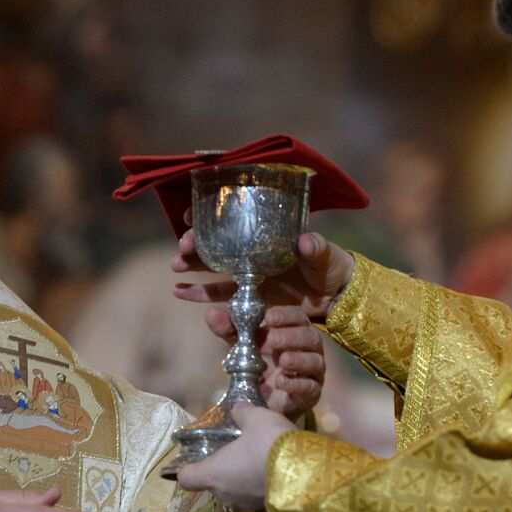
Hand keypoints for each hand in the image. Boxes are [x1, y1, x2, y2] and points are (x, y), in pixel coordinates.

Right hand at [172, 226, 354, 321]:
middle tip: (183, 245)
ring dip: (191, 264)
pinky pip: (219, 295)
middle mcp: (253, 251)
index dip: (209, 215)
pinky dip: (198, 294)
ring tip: (176, 265)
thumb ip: (316, 248)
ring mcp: (248, 274)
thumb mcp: (325, 254)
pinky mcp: (248, 297)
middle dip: (195, 241)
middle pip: (216, 242)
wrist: (335, 298)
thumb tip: (306, 242)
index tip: (190, 214)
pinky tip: (179, 292)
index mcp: (267, 233)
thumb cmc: (332, 267)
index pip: (233, 218)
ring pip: (212, 266)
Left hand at [176, 404, 292, 509]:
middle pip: (212, 483)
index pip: (186, 478)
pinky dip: (258, 483)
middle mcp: (225, 494)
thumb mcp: (256, 418)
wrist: (305, 471)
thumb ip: (243, 413)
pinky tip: (271, 467)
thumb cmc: (269, 443)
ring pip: (234, 490)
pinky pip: (254, 494)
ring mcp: (246, 503)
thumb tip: (239, 409)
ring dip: (241, 477)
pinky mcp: (265, 507)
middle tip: (234, 451)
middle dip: (221, 469)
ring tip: (255, 458)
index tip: (196, 458)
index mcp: (213, 473)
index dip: (188, 468)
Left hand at [203, 304, 324, 418]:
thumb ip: (229, 330)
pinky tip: (281, 381)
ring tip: (282, 361)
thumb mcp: (241, 345)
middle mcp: (309, 349)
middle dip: (292, 337)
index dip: (286, 315)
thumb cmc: (258, 364)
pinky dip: (297, 383)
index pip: (298, 316)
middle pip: (312, 337)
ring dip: (299, 359)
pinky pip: (311, 387)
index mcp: (294, 331)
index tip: (268, 317)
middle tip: (272, 340)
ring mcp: (312, 372)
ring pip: (316, 361)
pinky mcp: (311, 394)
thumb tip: (211, 314)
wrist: (262, 401)